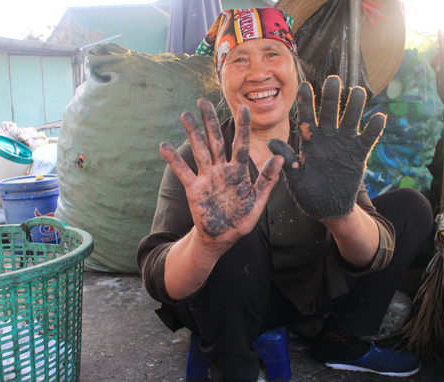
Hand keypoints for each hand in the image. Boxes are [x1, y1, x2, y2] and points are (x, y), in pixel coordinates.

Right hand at [159, 99, 283, 246]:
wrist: (222, 239)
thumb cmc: (241, 220)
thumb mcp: (258, 201)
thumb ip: (267, 180)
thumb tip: (280, 158)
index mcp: (238, 171)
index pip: (240, 144)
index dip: (242, 126)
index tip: (243, 108)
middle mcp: (221, 170)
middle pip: (215, 140)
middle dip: (210, 121)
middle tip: (203, 101)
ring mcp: (207, 178)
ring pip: (199, 150)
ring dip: (192, 133)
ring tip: (185, 115)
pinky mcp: (194, 189)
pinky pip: (183, 171)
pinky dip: (174, 159)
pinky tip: (164, 146)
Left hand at [267, 75, 384, 218]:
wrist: (326, 208)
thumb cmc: (306, 192)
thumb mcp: (293, 176)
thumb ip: (286, 158)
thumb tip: (270, 142)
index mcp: (309, 140)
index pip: (306, 116)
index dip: (305, 101)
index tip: (304, 86)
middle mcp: (327, 137)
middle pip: (330, 111)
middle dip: (331, 96)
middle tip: (333, 81)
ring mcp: (344, 144)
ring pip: (350, 120)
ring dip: (355, 106)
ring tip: (359, 92)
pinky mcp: (358, 155)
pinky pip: (368, 139)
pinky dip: (374, 129)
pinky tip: (379, 118)